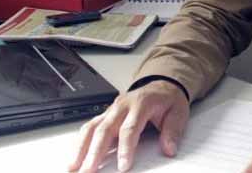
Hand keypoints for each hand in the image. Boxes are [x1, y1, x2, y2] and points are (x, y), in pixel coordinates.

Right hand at [68, 80, 189, 172]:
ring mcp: (111, 110)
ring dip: (81, 148)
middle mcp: (122, 106)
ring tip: (73, 167)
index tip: (123, 166)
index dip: (125, 148)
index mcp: (141, 104)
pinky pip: (89, 127)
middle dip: (95, 152)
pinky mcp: (105, 115)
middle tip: (89, 170)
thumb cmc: (167, 100)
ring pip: (92, 127)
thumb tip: (169, 149)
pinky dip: (80, 142)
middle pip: (105, 129)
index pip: (130, 128)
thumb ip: (173, 131)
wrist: (161, 86)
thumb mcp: (178, 112)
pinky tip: (74, 156)